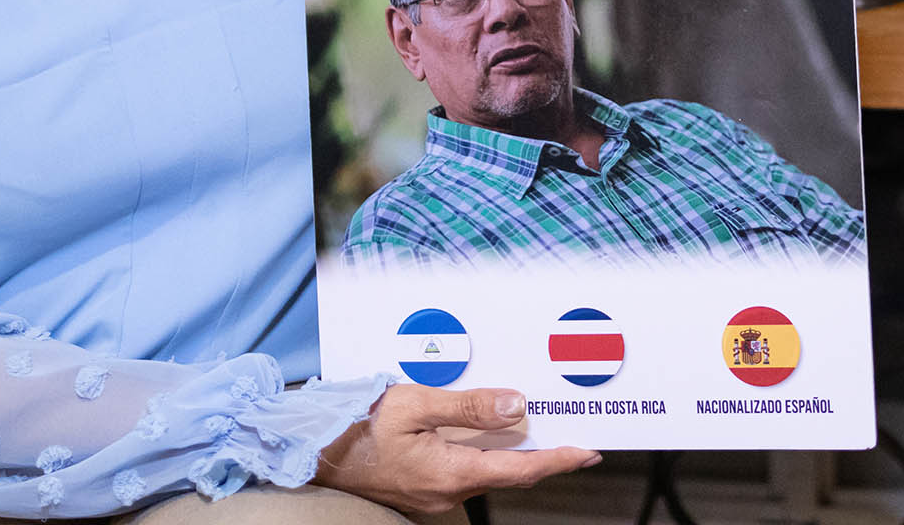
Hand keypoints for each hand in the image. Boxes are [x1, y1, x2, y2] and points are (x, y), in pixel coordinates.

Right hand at [312, 384, 600, 515]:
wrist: (313, 452)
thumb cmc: (357, 425)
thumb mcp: (414, 404)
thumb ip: (468, 406)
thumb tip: (516, 406)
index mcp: (451, 474)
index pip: (521, 471)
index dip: (560, 460)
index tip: (589, 451)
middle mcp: (448, 494)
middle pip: (509, 474)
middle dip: (542, 454)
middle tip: (572, 433)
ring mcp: (435, 498)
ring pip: (487, 473)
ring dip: (512, 453)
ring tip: (534, 425)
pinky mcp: (424, 493)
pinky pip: (466, 472)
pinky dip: (485, 454)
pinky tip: (487, 432)